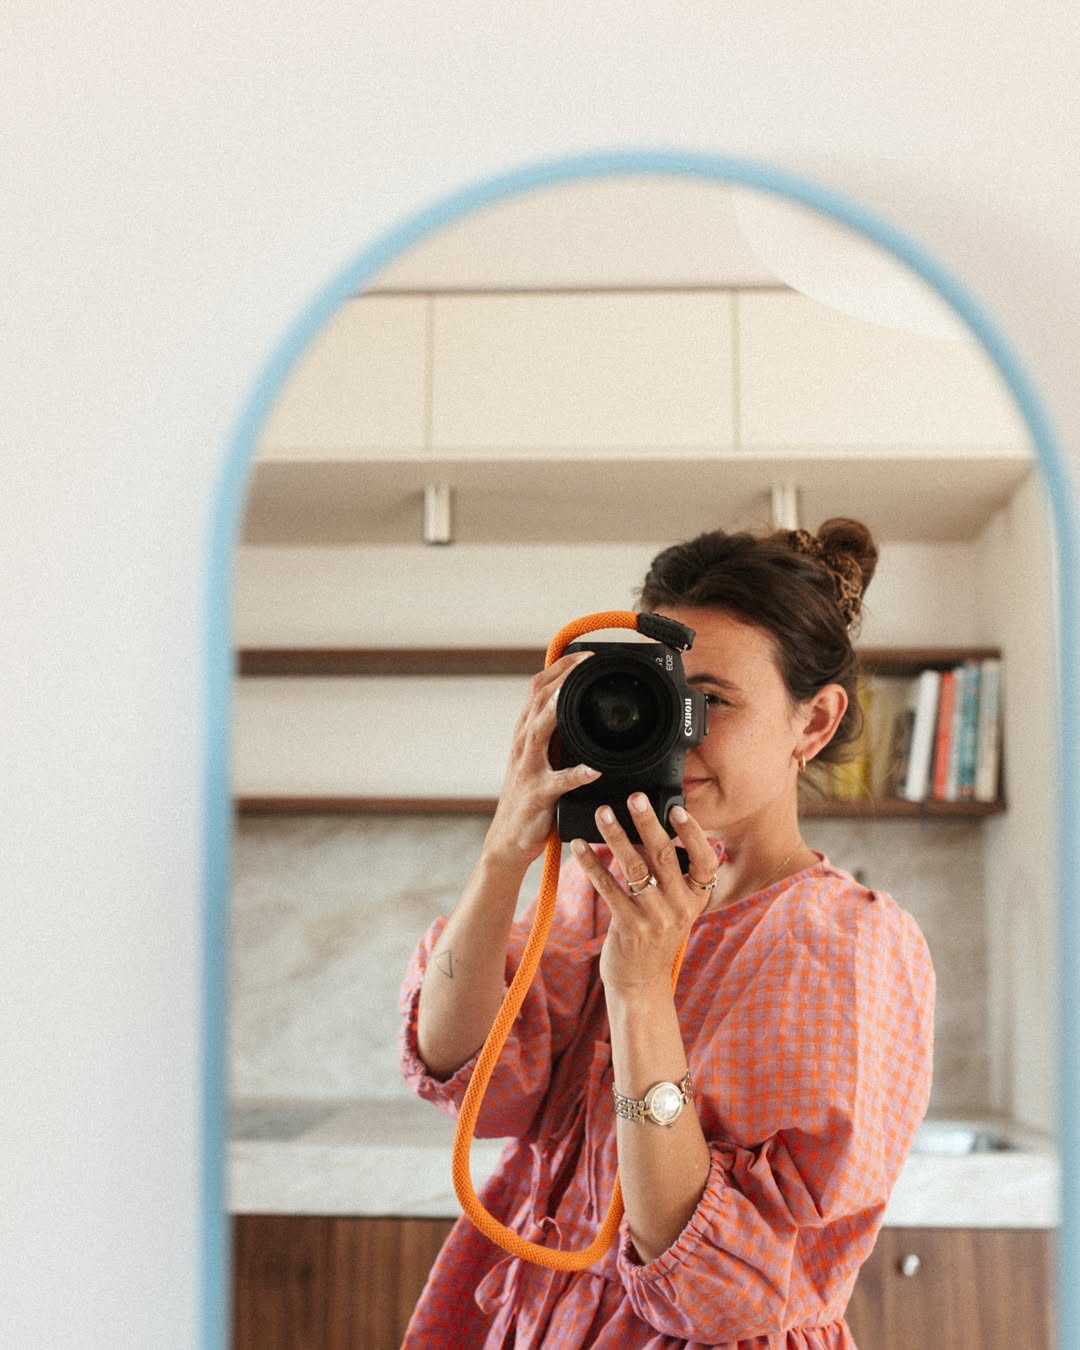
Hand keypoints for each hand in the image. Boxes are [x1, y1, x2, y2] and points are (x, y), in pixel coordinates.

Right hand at [483, 652, 600, 865]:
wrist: (507, 840)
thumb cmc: (530, 798)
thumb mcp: (540, 758)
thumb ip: (555, 735)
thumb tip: (579, 709)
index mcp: (526, 733)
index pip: (537, 689)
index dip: (558, 669)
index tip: (584, 656)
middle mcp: (523, 745)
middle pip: (537, 701)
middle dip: (561, 679)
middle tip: (586, 663)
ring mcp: (528, 769)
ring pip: (539, 732)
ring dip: (556, 713)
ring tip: (574, 697)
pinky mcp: (538, 795)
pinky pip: (558, 782)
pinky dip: (576, 774)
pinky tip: (594, 770)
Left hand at [571, 794, 719, 997]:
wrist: (641, 984)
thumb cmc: (655, 936)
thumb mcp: (674, 907)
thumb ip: (669, 875)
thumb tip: (649, 828)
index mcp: (696, 897)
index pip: (705, 860)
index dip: (693, 833)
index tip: (676, 809)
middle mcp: (680, 906)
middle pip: (665, 856)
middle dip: (648, 823)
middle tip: (635, 797)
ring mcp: (655, 917)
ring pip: (634, 867)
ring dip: (616, 836)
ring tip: (603, 812)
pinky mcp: (628, 926)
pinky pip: (608, 886)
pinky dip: (592, 863)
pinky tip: (579, 846)